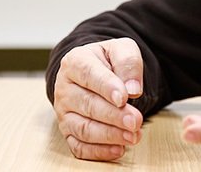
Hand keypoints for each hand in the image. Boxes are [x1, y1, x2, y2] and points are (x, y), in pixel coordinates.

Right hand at [52, 37, 144, 160]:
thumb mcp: (121, 49)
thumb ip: (128, 62)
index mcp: (75, 62)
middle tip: (136, 121)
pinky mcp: (68, 131)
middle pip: (87, 104)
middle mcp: (64, 88)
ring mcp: (64, 112)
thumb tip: (133, 89)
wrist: (96, 70)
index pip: (89, 74)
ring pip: (83, 128)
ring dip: (109, 135)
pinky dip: (98, 151)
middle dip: (113, 116)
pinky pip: (79, 146)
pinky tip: (118, 149)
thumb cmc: (108, 60)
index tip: (124, 98)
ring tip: (132, 136)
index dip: (106, 87)